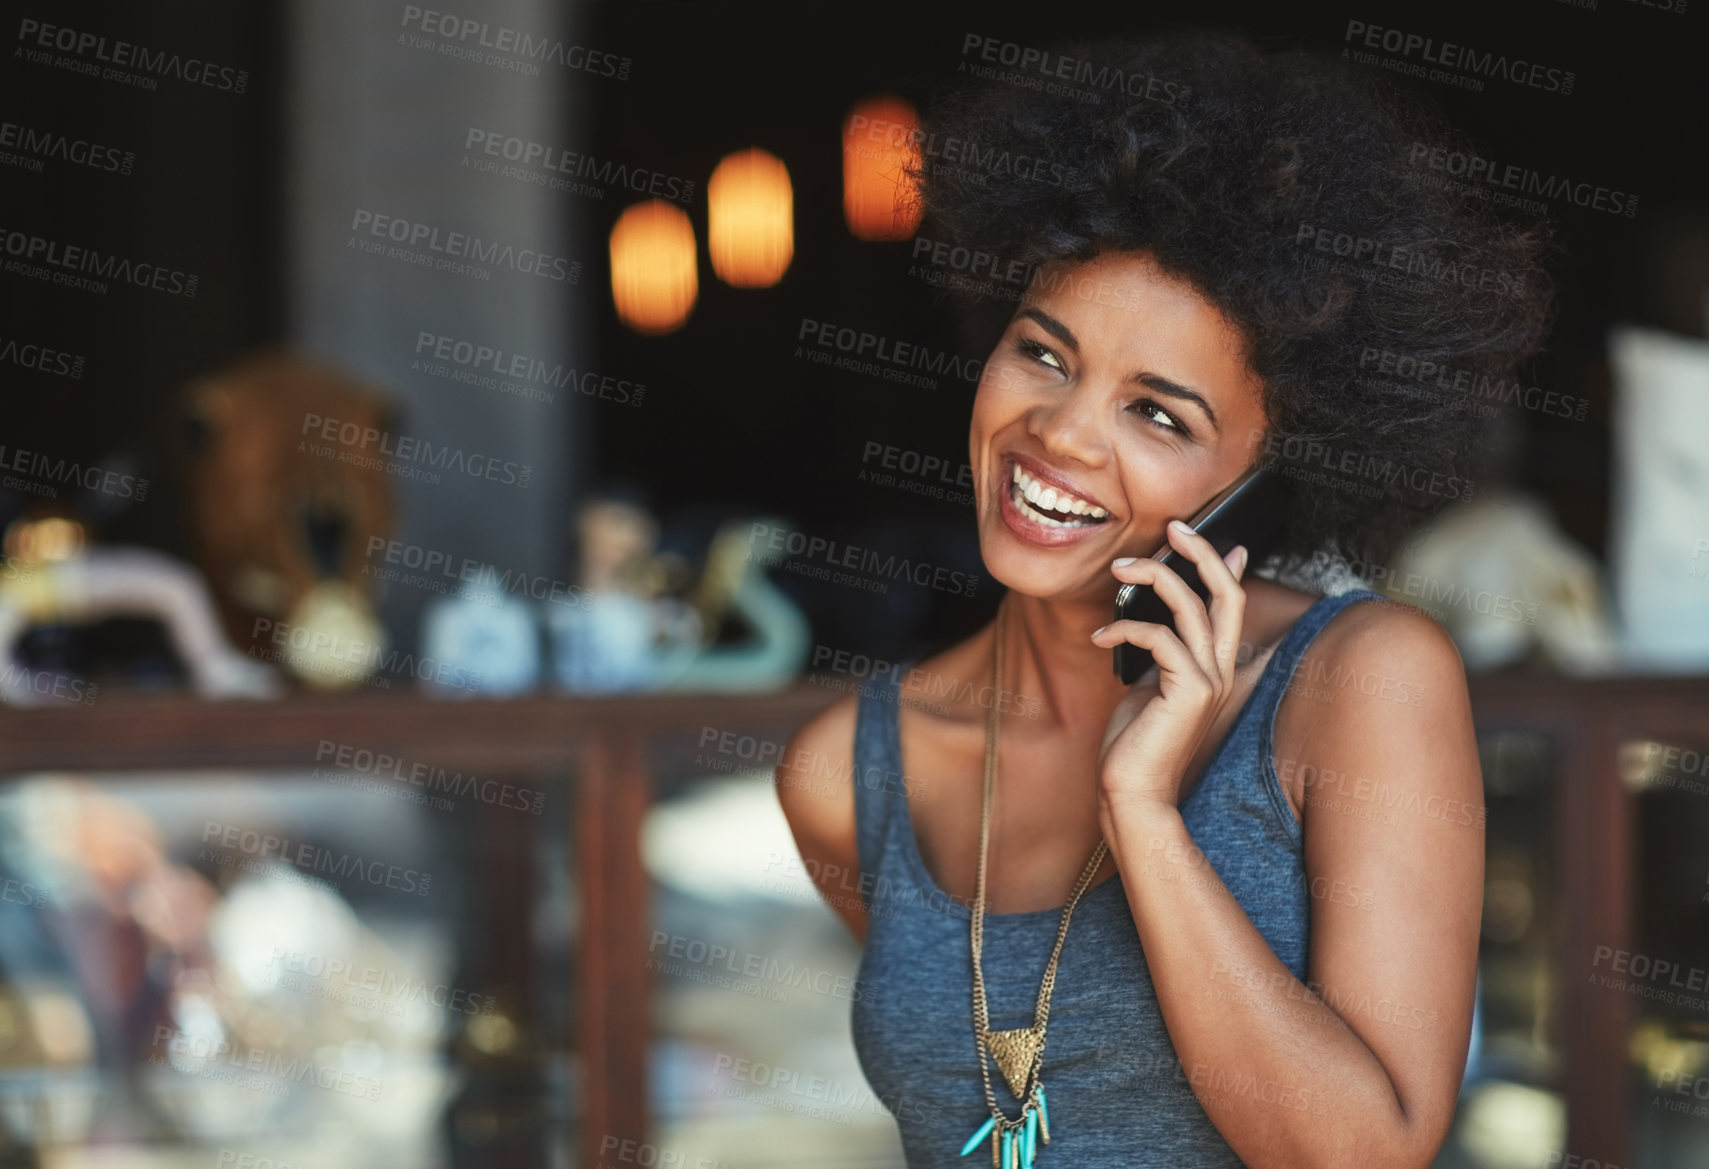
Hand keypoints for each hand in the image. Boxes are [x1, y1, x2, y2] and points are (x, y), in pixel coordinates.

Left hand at [1089, 521, 1248, 813]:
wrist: (1132, 793)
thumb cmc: (1133, 744)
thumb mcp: (1147, 686)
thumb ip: (1157, 653)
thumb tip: (1149, 618)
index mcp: (1214, 670)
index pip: (1229, 605)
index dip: (1221, 565)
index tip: (1197, 536)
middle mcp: (1221, 672)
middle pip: (1227, 594)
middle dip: (1202, 552)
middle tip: (1172, 526)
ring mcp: (1209, 682)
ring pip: (1192, 606)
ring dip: (1153, 577)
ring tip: (1118, 568)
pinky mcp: (1190, 692)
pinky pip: (1160, 637)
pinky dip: (1126, 626)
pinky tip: (1099, 635)